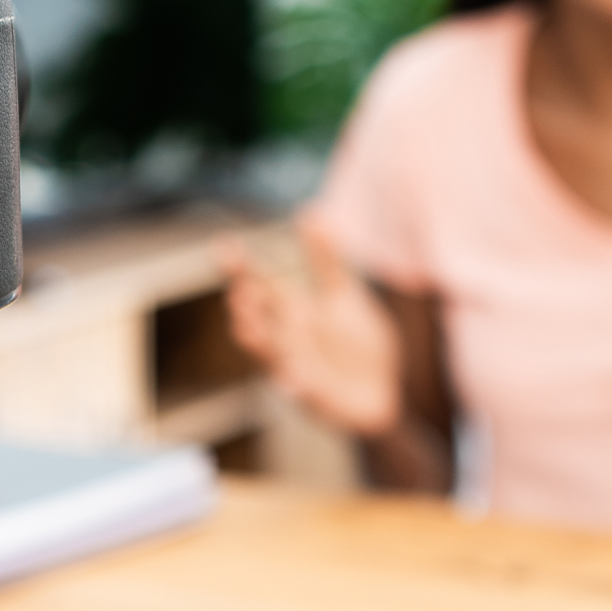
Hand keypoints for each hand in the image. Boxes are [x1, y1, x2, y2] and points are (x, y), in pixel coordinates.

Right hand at [219, 220, 403, 437]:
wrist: (387, 395)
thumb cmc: (359, 348)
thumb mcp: (345, 298)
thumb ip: (325, 260)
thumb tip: (308, 212)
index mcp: (291, 313)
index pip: (259, 286)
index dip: (240, 267)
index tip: (225, 243)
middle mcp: (286, 339)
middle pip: (255, 318)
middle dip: (244, 305)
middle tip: (239, 289)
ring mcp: (297, 369)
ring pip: (267, 355)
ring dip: (256, 341)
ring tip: (247, 325)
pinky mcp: (315, 399)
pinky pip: (302, 393)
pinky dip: (296, 386)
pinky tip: (294, 379)